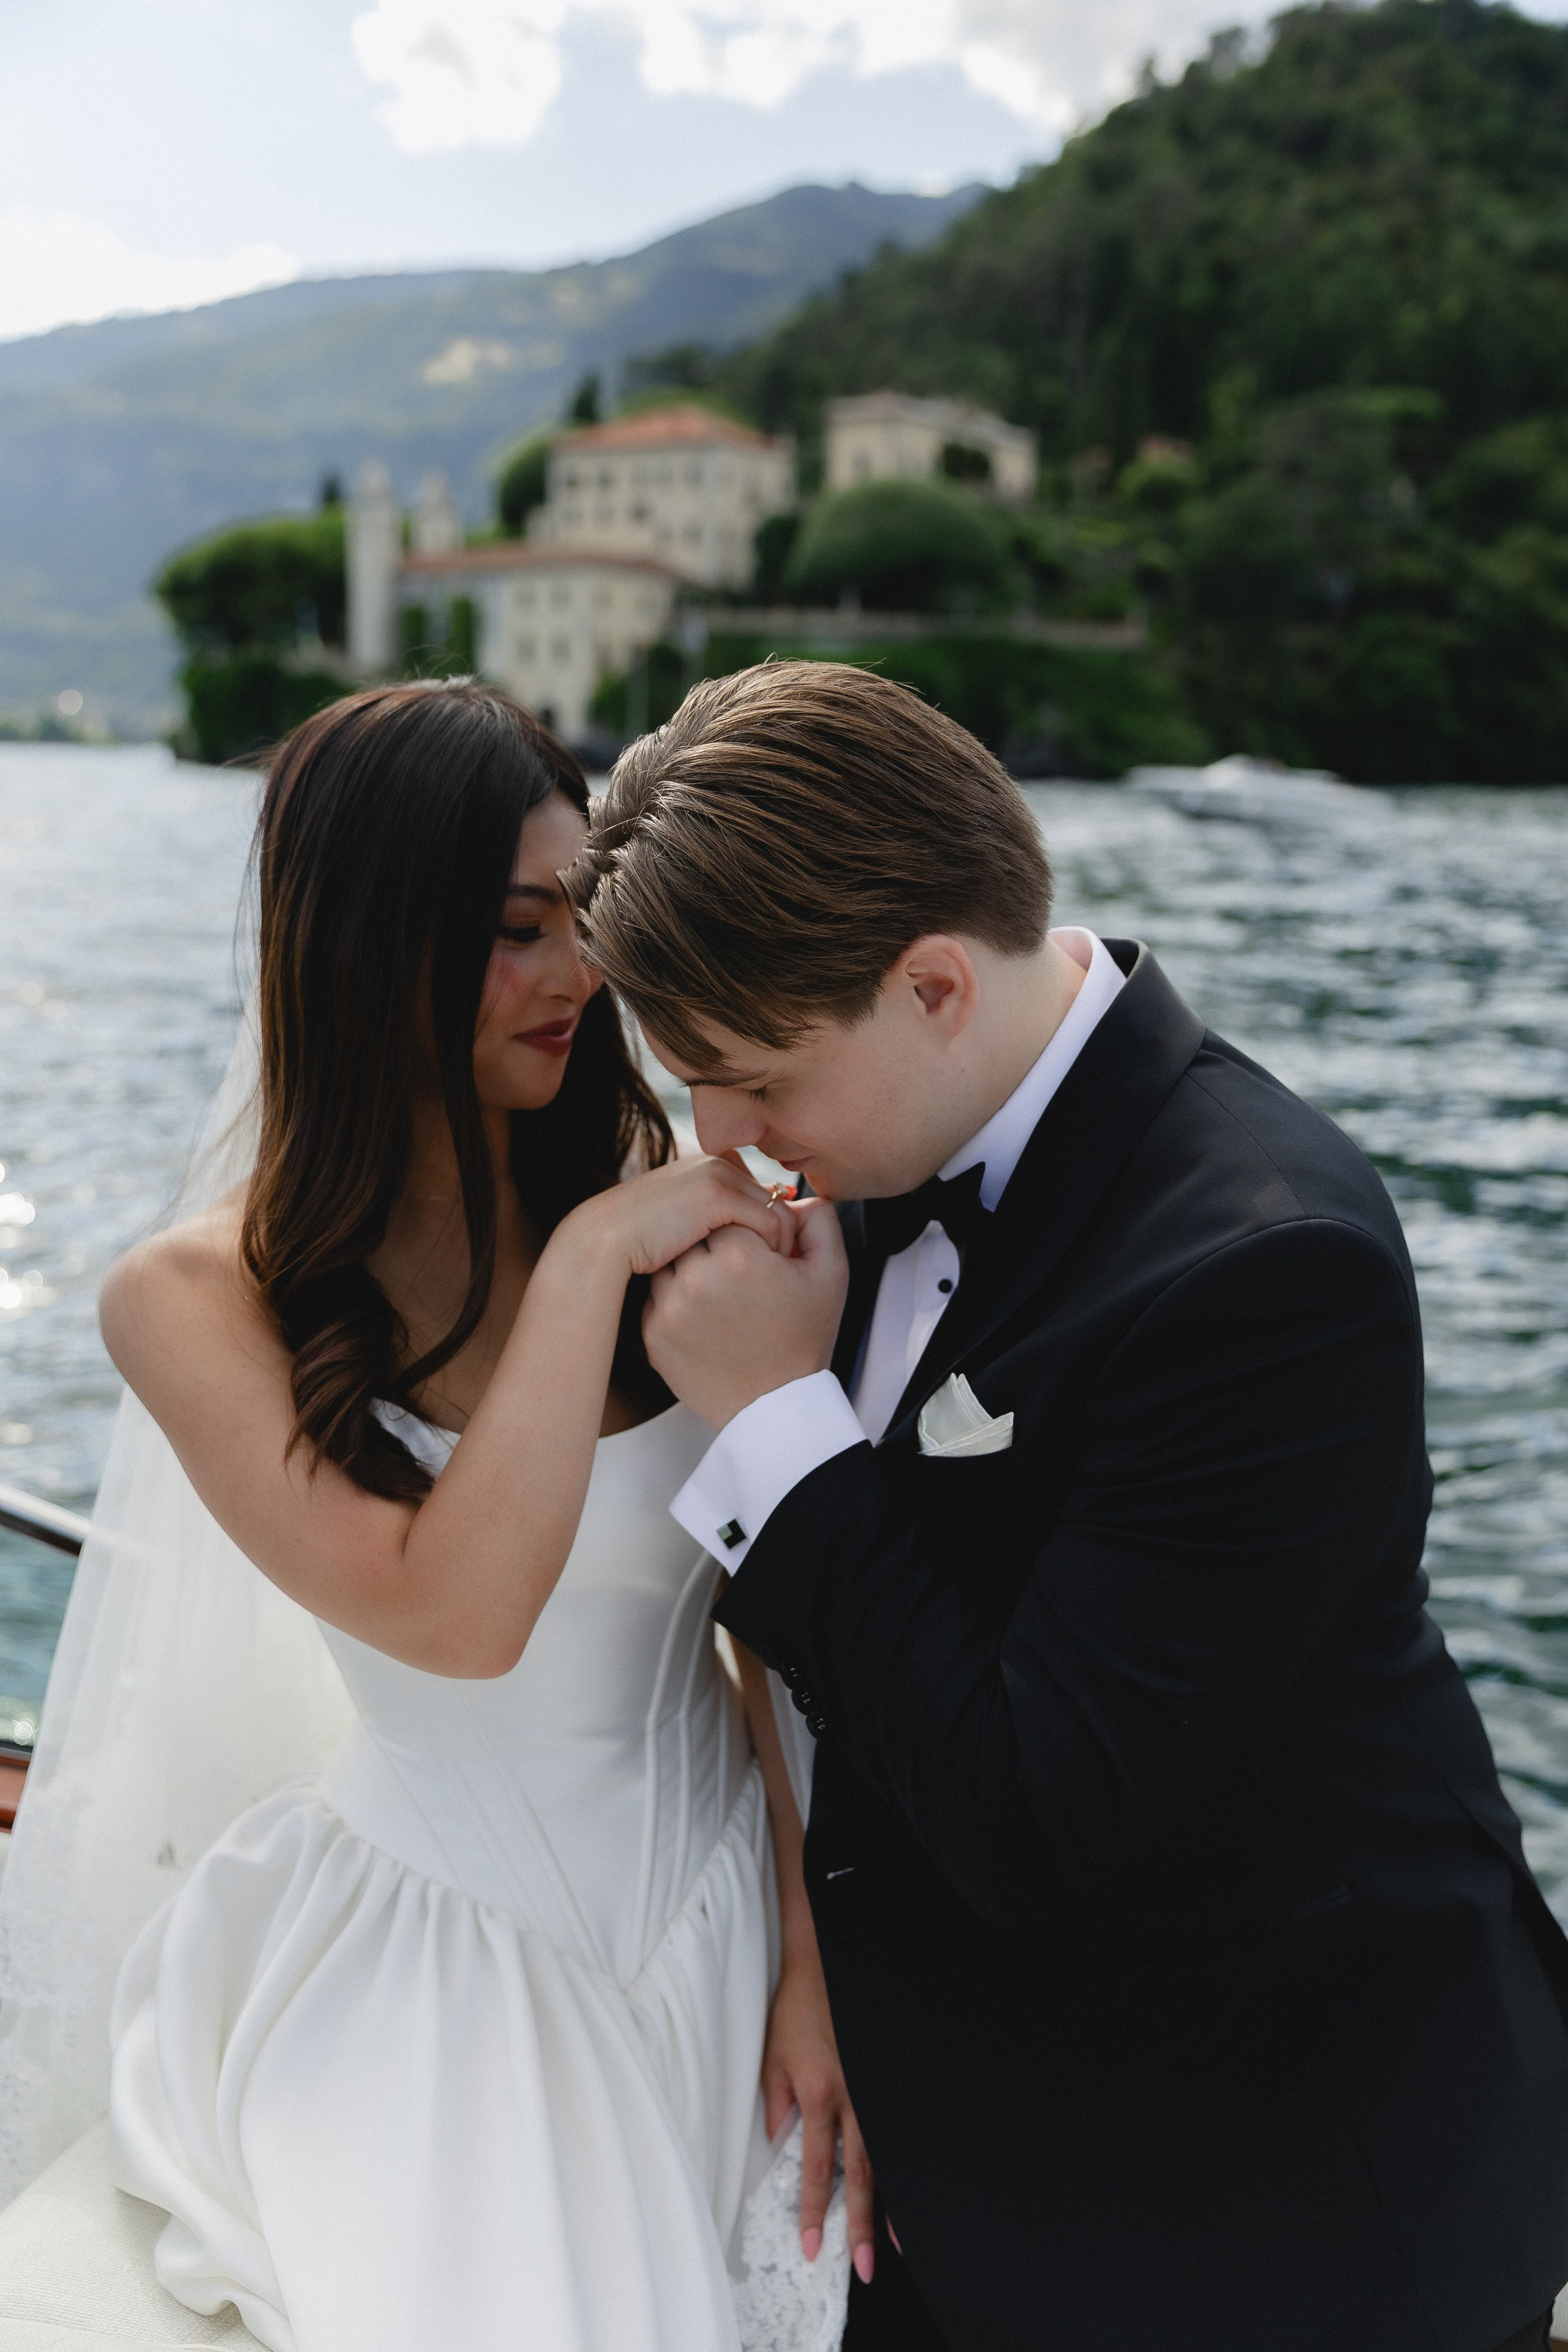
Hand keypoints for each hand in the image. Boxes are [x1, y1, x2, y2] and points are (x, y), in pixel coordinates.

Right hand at [564, 1154, 790, 1281]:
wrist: (603, 1238)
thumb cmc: (638, 1243)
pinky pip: (771, 1222)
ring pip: (780, 1212)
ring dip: (783, 1248)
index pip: (762, 1195)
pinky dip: (775, 1251)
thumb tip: (741, 1240)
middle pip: (777, 1201)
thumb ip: (708, 1223)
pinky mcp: (718, 1196)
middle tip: (786, 1275)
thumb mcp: (678, 1225)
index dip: (772, 1231)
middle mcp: (718, 1164)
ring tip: (777, 1281)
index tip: (774, 1265)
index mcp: (709, 1166)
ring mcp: (719, 1176)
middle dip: (785, 1238)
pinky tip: (765, 1278)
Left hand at [643, 1198, 848, 1427]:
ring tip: (723, 1294)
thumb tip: (791, 1196)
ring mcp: (669, 1309)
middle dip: (717, 1244)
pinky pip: (656, 1294)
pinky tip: (707, 1317)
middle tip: (742, 1275)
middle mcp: (697, 1279)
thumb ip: (819, 1221)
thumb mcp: (830, 1275)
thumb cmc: (804, 1340)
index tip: (764, 1255)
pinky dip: (677, 1298)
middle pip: (695, 1230)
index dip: (749, 1229)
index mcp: (740, 1258)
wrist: (774, 1408)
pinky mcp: (653, 1334)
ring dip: (692, 1267)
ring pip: (669, 1259)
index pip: (728, 1210)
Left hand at [762, 1951, 875, 2284]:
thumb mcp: (772, 2058)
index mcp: (818, 2095)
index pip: (814, 2168)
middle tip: (863, 2267)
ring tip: (899, 2246)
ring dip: (891, 2204)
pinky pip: (899, 2129)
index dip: (812, 2211)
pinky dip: (907, 2162)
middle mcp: (852, 2097)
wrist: (827, 1964)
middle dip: (859, 2224)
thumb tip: (781, 2148)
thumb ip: (777, 2106)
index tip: (813, 2248)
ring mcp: (875, 2088)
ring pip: (886, 2157)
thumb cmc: (795, 2010)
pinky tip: (917, 2187)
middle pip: (857, 2174)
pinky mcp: (889, 2077)